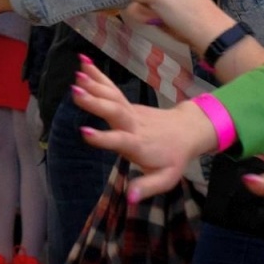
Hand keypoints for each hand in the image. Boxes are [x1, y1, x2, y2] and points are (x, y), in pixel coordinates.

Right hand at [70, 58, 216, 200]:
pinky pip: (111, 89)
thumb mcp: (166, 178)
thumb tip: (130, 199)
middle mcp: (134, 124)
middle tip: (75, 92)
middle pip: (115, 111)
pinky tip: (84, 64)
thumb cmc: (173, 157)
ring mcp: (131, 111)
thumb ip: (147, 187)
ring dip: (94, 85)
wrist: (187, 130)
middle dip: (95, 102)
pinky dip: (98, 76)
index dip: (104, 138)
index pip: (121, 140)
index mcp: (140, 145)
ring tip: (76, 74)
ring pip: (112, 96)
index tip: (84, 131)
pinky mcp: (127, 103)